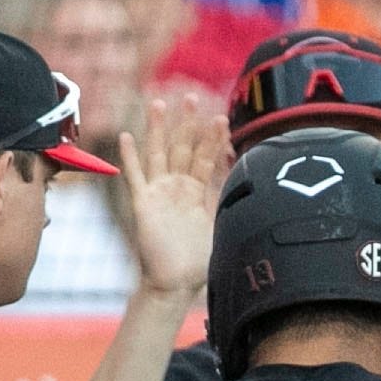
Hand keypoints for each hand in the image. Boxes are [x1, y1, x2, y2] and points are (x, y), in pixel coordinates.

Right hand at [119, 94, 226, 297]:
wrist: (174, 284)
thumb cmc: (197, 264)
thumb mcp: (223, 230)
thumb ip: (231, 208)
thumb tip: (254, 192)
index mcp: (198, 193)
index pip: (207, 158)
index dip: (213, 139)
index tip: (221, 117)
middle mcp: (178, 188)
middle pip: (182, 147)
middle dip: (187, 122)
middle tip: (191, 97)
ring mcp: (159, 193)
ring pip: (158, 154)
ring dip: (158, 129)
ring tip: (158, 104)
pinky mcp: (143, 204)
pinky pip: (135, 176)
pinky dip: (129, 157)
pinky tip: (126, 136)